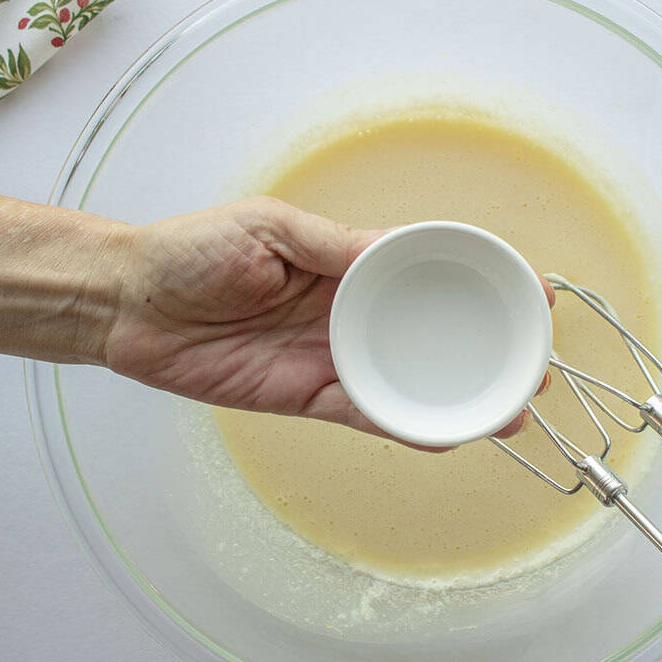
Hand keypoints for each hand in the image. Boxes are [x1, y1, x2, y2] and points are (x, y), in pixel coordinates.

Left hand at [103, 197, 552, 446]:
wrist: (129, 303)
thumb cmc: (192, 250)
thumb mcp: (270, 226)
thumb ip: (334, 245)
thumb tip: (398, 253)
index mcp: (347, 264)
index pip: (429, 272)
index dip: (481, 281)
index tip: (531, 291)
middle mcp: (350, 313)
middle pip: (433, 334)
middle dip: (486, 349)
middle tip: (532, 366)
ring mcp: (332, 358)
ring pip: (410, 383)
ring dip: (459, 397)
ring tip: (509, 411)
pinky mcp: (306, 398)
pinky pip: (366, 416)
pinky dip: (406, 427)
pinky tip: (447, 434)